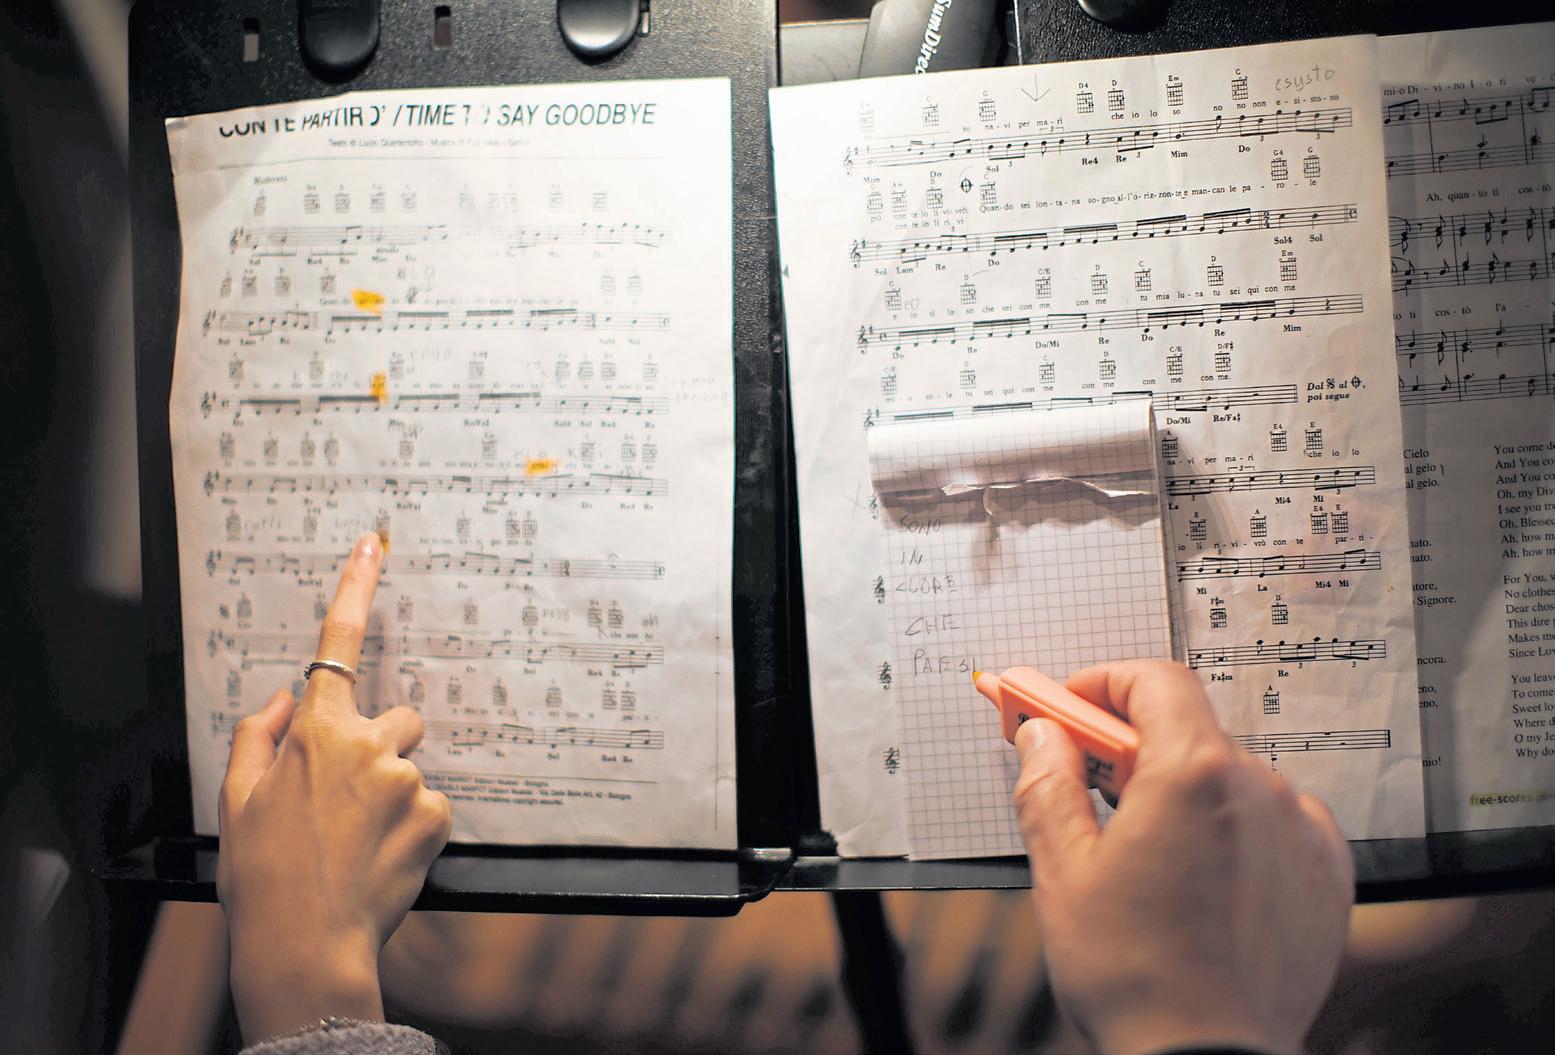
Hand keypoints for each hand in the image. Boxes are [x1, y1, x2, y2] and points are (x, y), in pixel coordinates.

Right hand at [217, 532, 452, 1042]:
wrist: (303, 944)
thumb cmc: (262, 876)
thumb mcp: (236, 801)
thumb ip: (258, 737)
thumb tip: (283, 699)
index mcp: (315, 733)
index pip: (337, 644)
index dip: (356, 588)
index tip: (373, 544)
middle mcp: (368, 744)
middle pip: (397, 719)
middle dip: (380, 746)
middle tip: (347, 802)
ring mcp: (407, 778)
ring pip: (413, 766)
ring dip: (394, 790)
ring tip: (359, 841)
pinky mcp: (437, 814)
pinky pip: (431, 806)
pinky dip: (412, 827)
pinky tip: (382, 857)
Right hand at [1012, 660, 1351, 1054]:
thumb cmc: (1135, 978)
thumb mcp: (1063, 873)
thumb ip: (1049, 786)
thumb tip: (1042, 736)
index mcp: (1193, 775)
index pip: (1153, 682)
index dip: (1103, 684)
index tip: (1068, 707)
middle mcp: (1260, 789)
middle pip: (1189, 732)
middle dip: (1133, 747)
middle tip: (1087, 782)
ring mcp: (1301, 831)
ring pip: (1230, 779)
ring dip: (1185, 792)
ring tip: (1145, 853)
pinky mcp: (1327, 875)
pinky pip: (1275, 823)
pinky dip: (1236, 831)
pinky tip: (1202, 879)